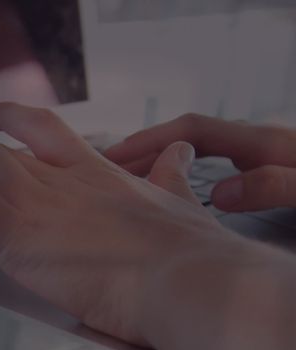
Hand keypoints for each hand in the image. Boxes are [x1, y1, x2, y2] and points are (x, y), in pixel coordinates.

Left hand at [0, 103, 244, 345]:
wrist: (186, 280)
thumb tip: (180, 155)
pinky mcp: (19, 237)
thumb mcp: (182, 203)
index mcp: (95, 174)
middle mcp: (61, 182)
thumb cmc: (191, 256)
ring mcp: (38, 206)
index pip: (44, 128)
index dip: (9, 116)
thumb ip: (170, 178)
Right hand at [105, 114, 295, 212]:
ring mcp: (257, 151)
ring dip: (160, 157)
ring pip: (196, 147)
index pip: (192, 130)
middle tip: (104, 166)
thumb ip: (270, 187)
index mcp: (261, 141)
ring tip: (125, 176)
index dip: (151, 140)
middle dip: (144, 147)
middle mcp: (254, 139)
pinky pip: (208, 158)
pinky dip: (180, 167)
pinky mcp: (260, 163)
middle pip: (186, 135)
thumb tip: (221, 195)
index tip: (116, 156)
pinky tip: (170, 183)